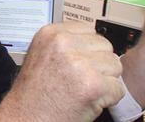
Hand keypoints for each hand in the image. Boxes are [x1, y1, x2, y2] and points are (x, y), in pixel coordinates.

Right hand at [0, 21, 124, 121]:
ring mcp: (79, 64)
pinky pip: (118, 88)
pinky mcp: (94, 85)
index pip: (90, 31)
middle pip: (105, 46)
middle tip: (80, 81)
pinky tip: (89, 102)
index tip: (77, 64)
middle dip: (99, 65)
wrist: (26, 118)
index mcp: (51, 33)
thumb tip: (92, 41)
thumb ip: (65, 43)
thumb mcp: (42, 54)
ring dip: (105, 81)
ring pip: (115, 66)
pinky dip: (108, 99)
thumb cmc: (33, 94)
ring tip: (83, 90)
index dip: (88, 51)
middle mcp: (64, 43)